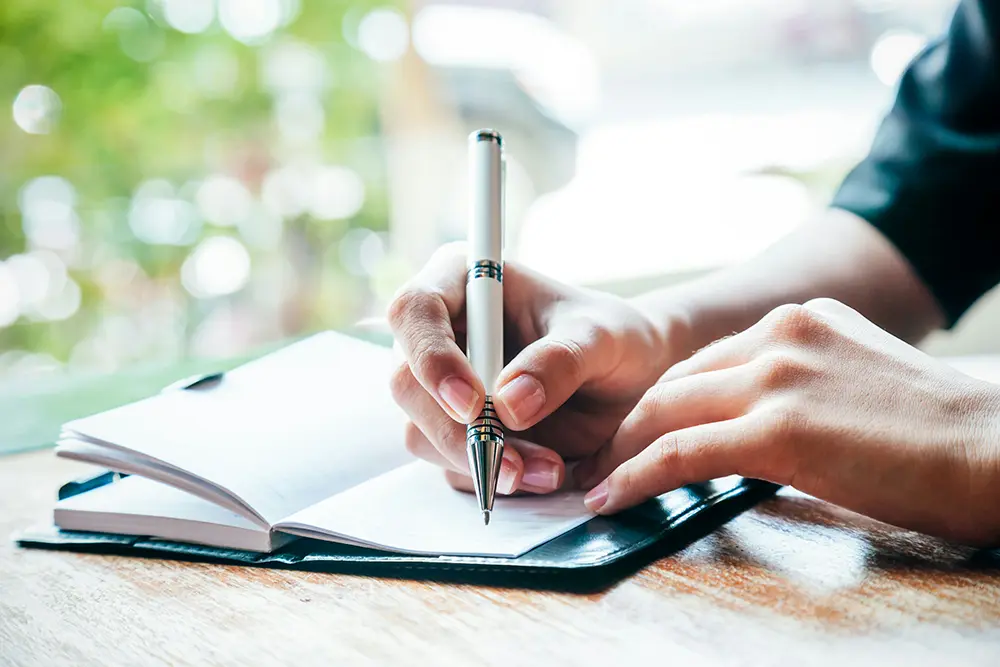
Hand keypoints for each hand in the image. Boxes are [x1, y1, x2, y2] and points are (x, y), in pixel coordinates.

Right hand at [387, 243, 688, 495]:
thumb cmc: (614, 338)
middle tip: (512, 463)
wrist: (633, 384)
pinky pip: (452, 465)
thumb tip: (509, 405)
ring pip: (423, 432)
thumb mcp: (601, 338)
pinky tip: (543, 474)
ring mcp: (443, 388)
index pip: (415, 311)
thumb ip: (559, 361)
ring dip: (480, 462)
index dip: (431, 358)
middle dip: (456, 430)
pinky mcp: (457, 432)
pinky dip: (493, 478)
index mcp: (464, 282)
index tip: (472, 403)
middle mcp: (443, 334)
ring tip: (549, 470)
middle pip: (407, 383)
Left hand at [576, 298, 999, 545]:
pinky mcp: (776, 428)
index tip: (637, 430)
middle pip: (674, 382)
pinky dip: (635, 477)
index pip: (706, 361)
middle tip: (600, 459)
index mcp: (799, 320)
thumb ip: (801, 383)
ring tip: (595, 483)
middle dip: (630, 425)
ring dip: (621, 453)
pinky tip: (612, 498)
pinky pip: (680, 452)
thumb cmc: (937, 433)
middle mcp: (779, 335)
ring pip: (665, 413)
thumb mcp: (856, 379)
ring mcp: (776, 377)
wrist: (996, 449)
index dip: (663, 400)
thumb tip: (755, 422)